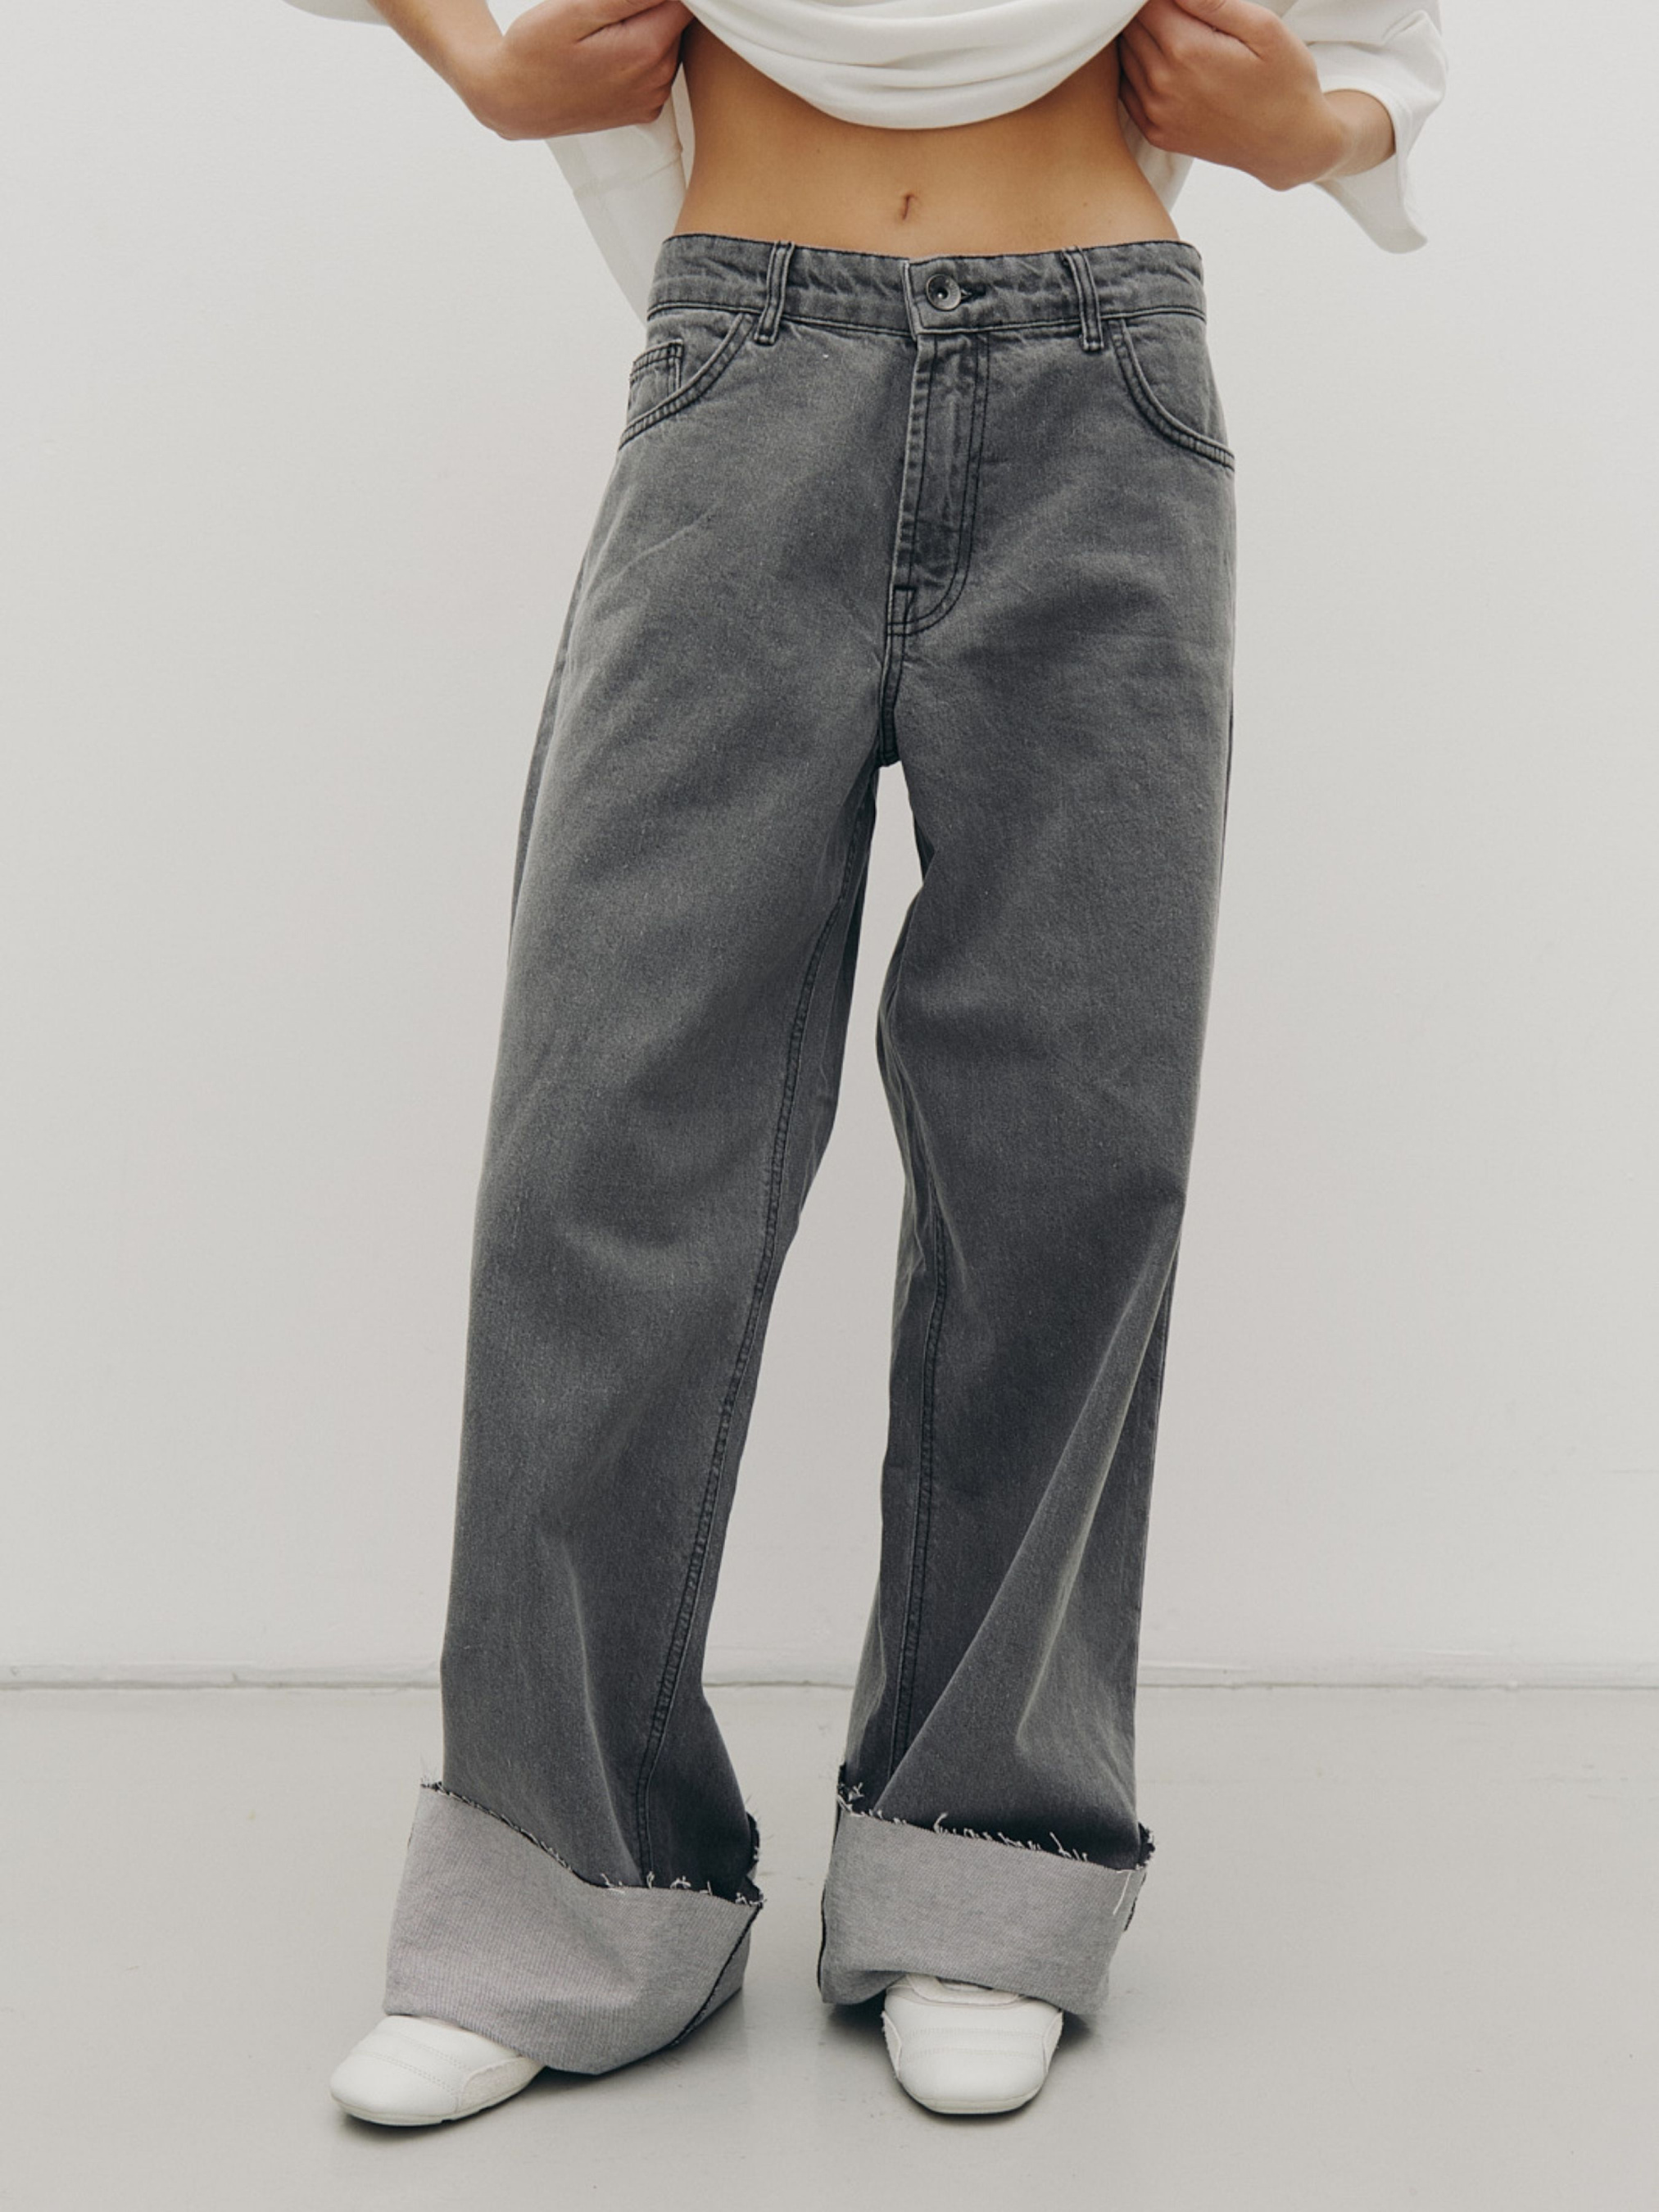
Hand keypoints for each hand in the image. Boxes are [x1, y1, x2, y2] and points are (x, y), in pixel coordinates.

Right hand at [459, 0, 690, 136]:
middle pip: (676, 19)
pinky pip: (656, 66)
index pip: (684, 2)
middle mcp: (659, 78)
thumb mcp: (576, 10)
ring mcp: (653, 97)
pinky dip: (640, 50)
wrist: (514, 102)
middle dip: (651, 5)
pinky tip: (609, 49)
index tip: (621, 2)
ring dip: (645, 24)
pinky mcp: (644, 107)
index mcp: (647, 50)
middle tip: (604, 10)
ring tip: (603, 29)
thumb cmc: (535, 52)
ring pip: (667, 41)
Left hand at [1118, 0, 1387, 190]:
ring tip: (1174, 33)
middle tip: (1178, 15)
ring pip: (1125, 57)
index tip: (1180, 2)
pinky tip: (1162, 62)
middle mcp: (1163, 83)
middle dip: (1146, 12)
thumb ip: (1215, 3)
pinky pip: (1127, 91)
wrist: (1287, 145)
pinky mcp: (1156, 132)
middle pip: (1130, 28)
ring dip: (1140, 39)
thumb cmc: (1284, 80)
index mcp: (1187, 50)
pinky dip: (1135, 70)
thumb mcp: (1263, 28)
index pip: (1145, 5)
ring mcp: (1156, 112)